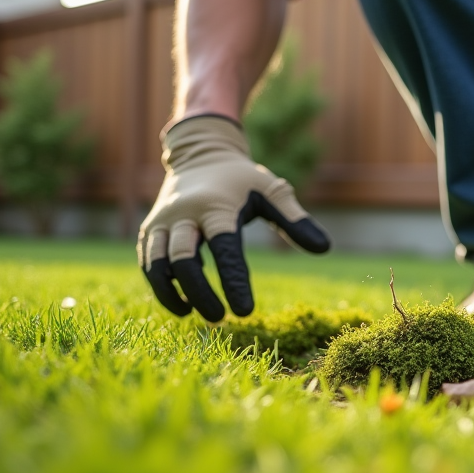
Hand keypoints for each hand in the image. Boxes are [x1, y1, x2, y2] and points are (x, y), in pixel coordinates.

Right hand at [137, 115, 329, 320]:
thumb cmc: (241, 179)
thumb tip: (324, 248)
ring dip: (171, 294)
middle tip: (219, 318)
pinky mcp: (151, 230)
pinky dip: (161, 285)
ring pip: (157, 264)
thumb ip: (295, 219)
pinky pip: (149, 263)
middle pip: (183, 260)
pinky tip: (182, 302)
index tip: (245, 311)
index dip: (233, 281)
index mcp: (216, 206)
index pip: (225, 249)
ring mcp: (163, 222)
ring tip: (192, 314)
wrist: (200, 153)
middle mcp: (184, 214)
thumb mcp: (271, 190)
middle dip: (200, 293)